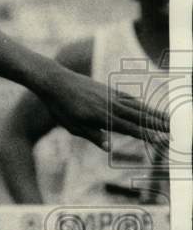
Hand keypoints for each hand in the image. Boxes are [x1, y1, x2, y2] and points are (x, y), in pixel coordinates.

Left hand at [39, 66, 169, 151]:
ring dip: (152, 112)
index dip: (146, 134)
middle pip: (138, 116)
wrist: (55, 81)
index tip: (160, 140)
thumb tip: (109, 148)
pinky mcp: (107, 89)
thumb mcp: (73, 126)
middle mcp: (110, 105)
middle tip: (173, 129)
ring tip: (167, 118)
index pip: (129, 128)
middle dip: (156, 123)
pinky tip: (145, 107)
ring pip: (136, 105)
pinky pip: (128, 97)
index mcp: (102, 117)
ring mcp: (110, 95)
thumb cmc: (60, 107)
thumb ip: (92, 136)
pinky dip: (139, 103)